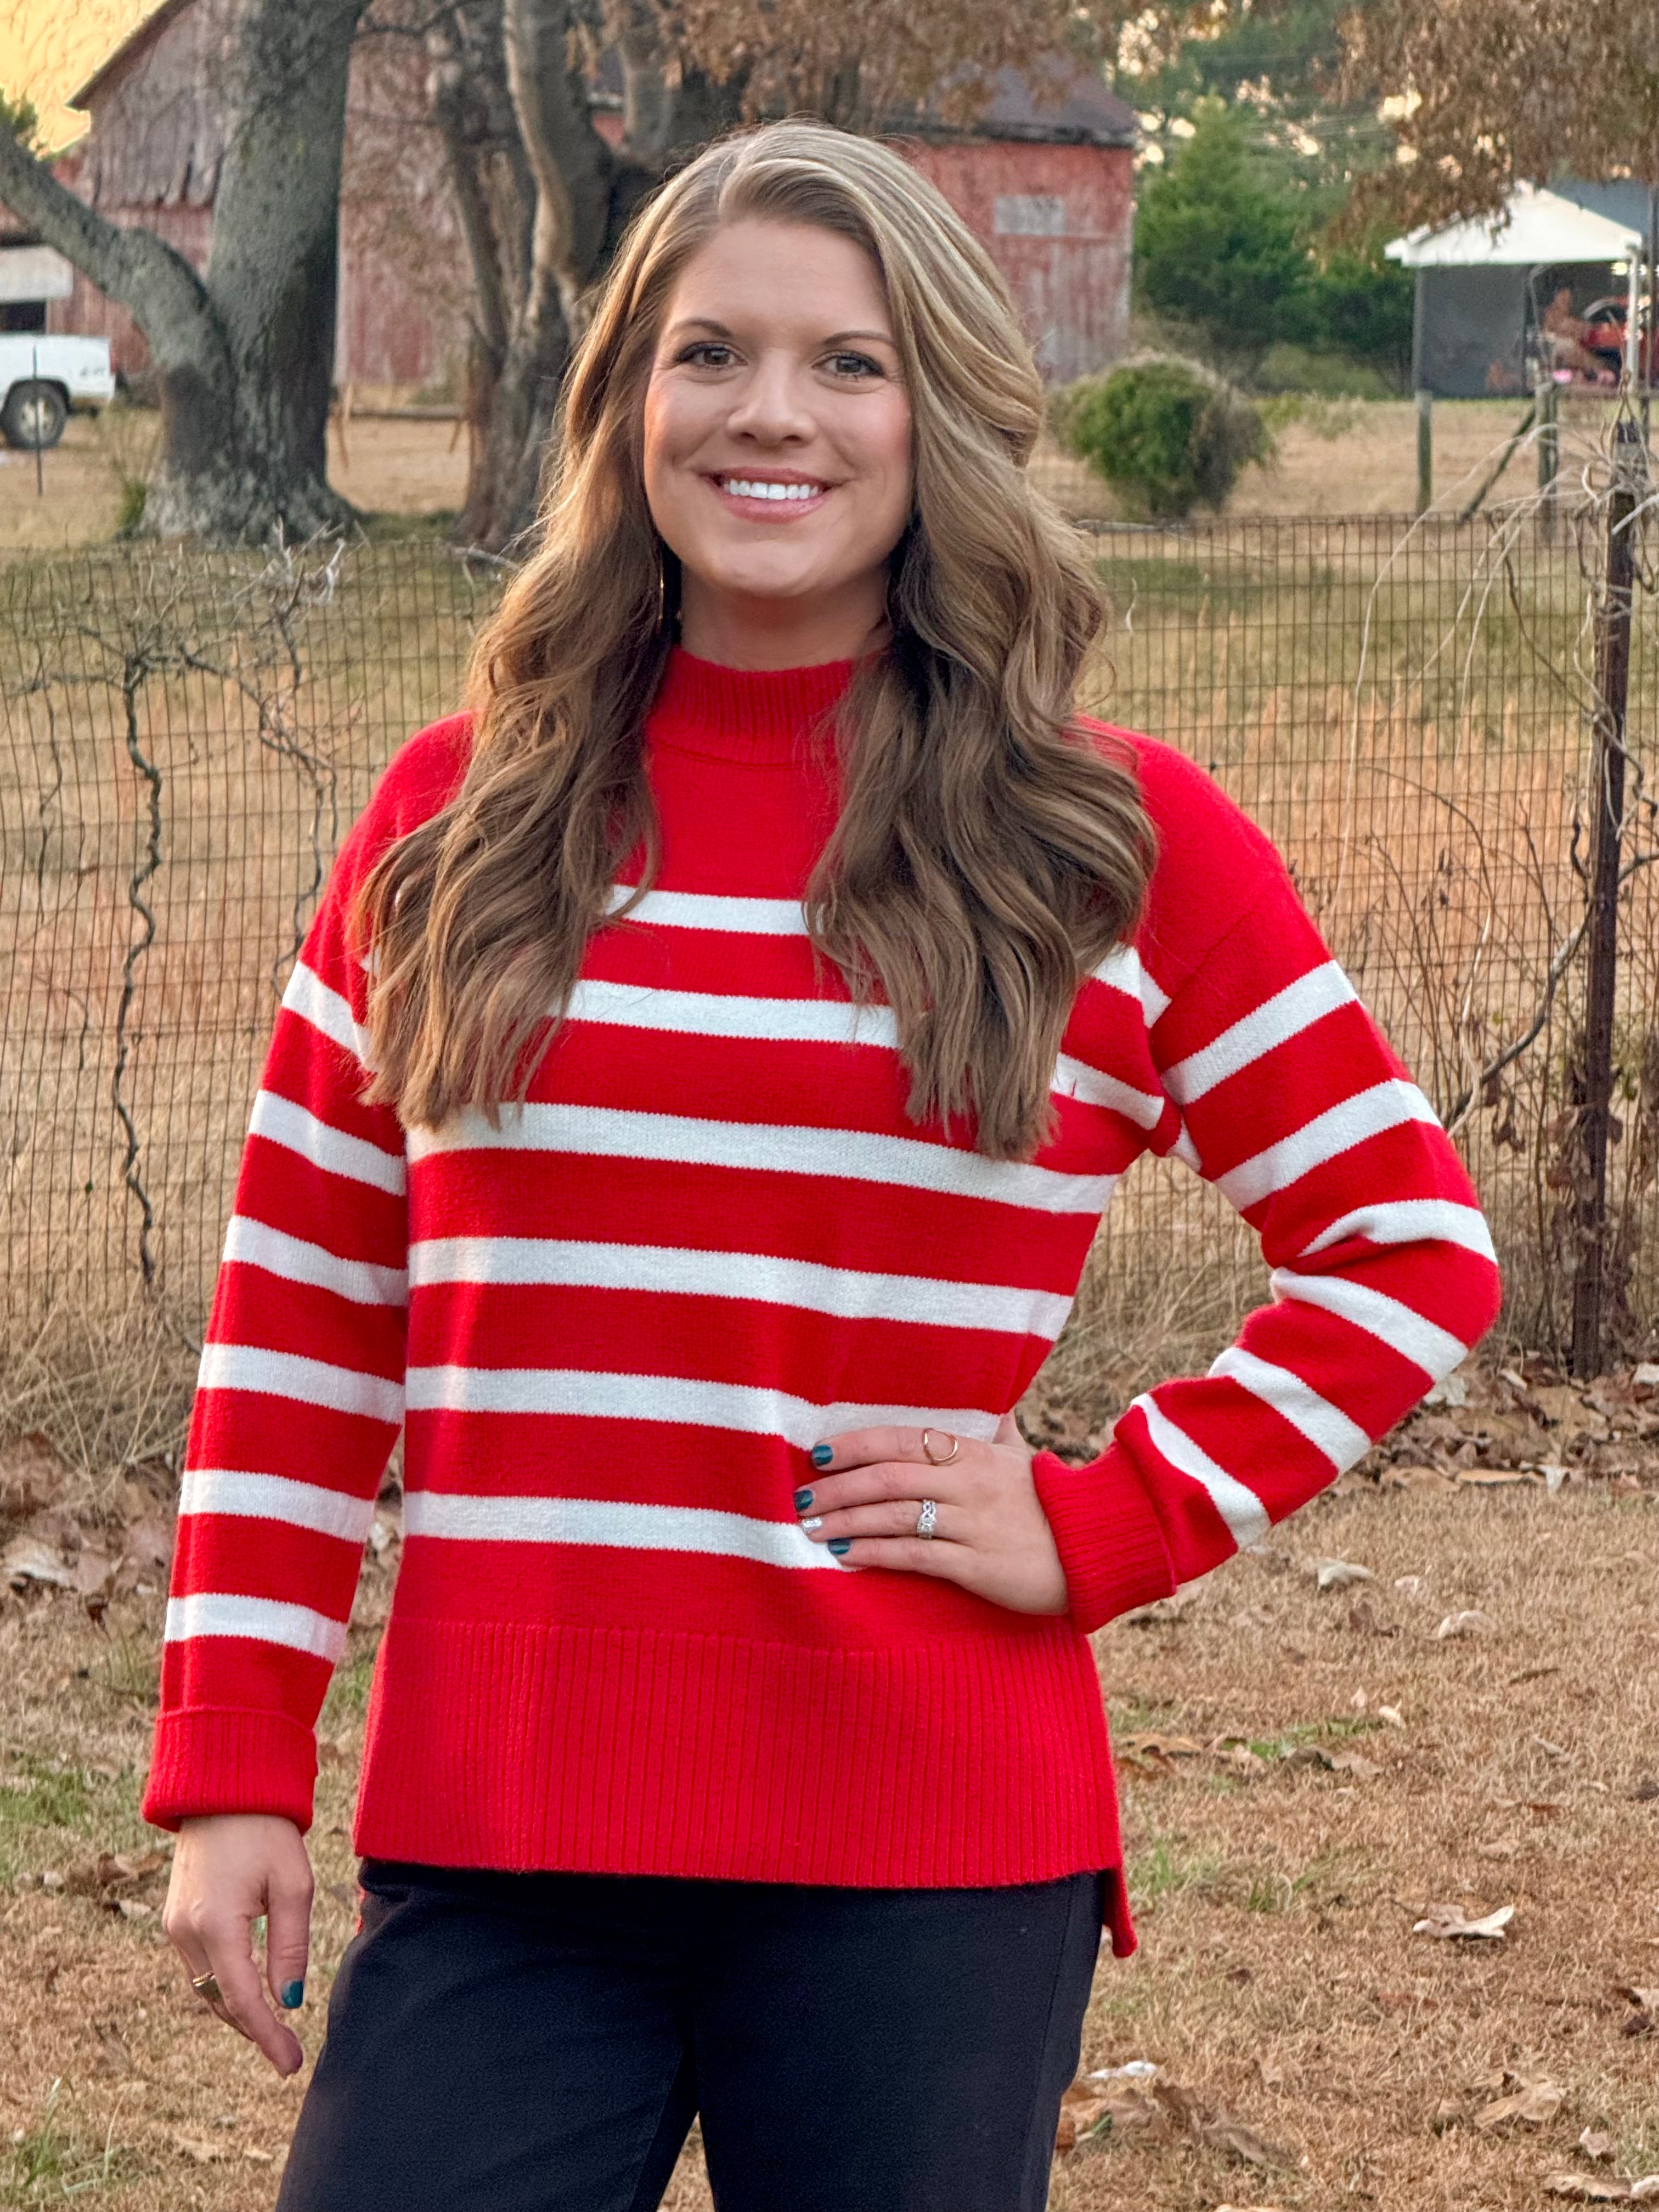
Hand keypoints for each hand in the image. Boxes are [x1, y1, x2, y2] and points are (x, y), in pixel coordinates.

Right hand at [162, 1814, 313, 2075]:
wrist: (223, 1789)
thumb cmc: (266, 1831)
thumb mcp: (293, 1885)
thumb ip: (290, 1946)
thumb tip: (290, 2001)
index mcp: (216, 1926)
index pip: (242, 2000)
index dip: (267, 2037)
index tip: (290, 2065)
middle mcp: (186, 1932)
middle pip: (220, 2001)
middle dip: (253, 2028)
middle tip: (288, 2052)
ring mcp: (174, 1926)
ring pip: (205, 1988)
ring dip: (237, 2008)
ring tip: (273, 2028)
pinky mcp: (174, 1917)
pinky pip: (199, 1966)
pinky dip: (223, 1984)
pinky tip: (248, 1991)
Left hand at [797, 1412, 1067, 1615]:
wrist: (1098, 1549)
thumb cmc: (1053, 1503)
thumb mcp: (1025, 1460)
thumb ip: (1002, 1436)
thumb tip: (1000, 1410)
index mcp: (974, 1452)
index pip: (902, 1439)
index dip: (856, 1444)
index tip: (817, 1454)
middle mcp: (970, 1482)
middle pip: (889, 1477)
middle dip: (838, 1487)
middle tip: (799, 1499)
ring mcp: (974, 1523)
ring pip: (896, 1515)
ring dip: (847, 1521)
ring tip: (810, 1528)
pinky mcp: (978, 1565)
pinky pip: (917, 1555)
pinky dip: (877, 1554)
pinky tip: (846, 1557)